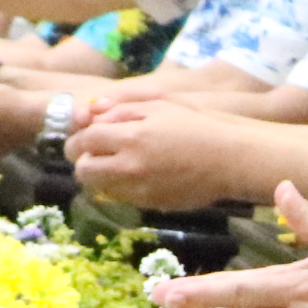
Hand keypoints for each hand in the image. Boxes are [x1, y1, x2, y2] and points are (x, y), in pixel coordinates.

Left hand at [63, 102, 237, 212]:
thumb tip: (91, 111)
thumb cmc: (196, 126)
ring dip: (99, 175)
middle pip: (83, 170)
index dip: (78, 138)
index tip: (84, 136)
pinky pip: (120, 198)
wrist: (229, 160)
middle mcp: (130, 167)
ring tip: (115, 162)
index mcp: (131, 137)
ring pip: (98, 188)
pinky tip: (135, 174)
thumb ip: (122, 107)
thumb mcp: (160, 104)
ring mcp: (140, 189)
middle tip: (95, 152)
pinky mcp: (150, 204)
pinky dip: (118, 186)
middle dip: (83, 160)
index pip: (84, 142)